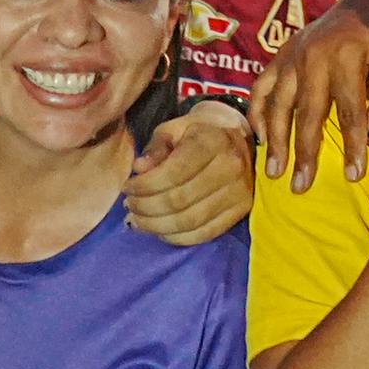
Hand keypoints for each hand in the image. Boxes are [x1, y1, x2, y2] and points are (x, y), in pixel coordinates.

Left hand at [125, 101, 257, 246]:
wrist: (238, 140)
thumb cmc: (198, 134)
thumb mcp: (173, 130)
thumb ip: (155, 148)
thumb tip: (139, 169)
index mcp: (212, 141)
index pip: (173, 173)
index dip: (144, 186)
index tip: (127, 187)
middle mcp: (230, 167)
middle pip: (178, 201)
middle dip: (145, 208)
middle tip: (129, 206)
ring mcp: (239, 193)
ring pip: (189, 221)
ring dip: (156, 226)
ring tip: (138, 220)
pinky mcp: (241, 211)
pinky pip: (204, 234)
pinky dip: (177, 238)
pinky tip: (160, 231)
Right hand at [252, 0, 368, 190]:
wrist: (366, 3)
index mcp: (348, 57)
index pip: (350, 111)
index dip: (352, 145)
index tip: (353, 176)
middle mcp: (315, 56)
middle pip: (308, 112)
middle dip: (304, 152)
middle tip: (301, 186)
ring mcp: (293, 54)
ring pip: (279, 102)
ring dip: (276, 139)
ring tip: (275, 171)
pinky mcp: (281, 54)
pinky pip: (262, 86)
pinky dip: (258, 112)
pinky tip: (260, 138)